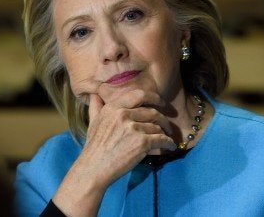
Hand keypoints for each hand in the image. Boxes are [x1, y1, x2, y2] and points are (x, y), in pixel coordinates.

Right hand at [52, 89, 175, 215]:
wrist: (93, 168)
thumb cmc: (93, 148)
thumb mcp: (93, 123)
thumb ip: (96, 107)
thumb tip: (94, 94)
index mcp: (113, 108)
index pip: (138, 95)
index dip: (153, 97)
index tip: (161, 102)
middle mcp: (123, 114)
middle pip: (152, 112)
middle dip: (162, 119)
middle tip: (166, 125)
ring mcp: (133, 128)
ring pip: (157, 127)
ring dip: (164, 133)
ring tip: (166, 138)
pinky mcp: (142, 142)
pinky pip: (161, 139)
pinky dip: (168, 143)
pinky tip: (170, 146)